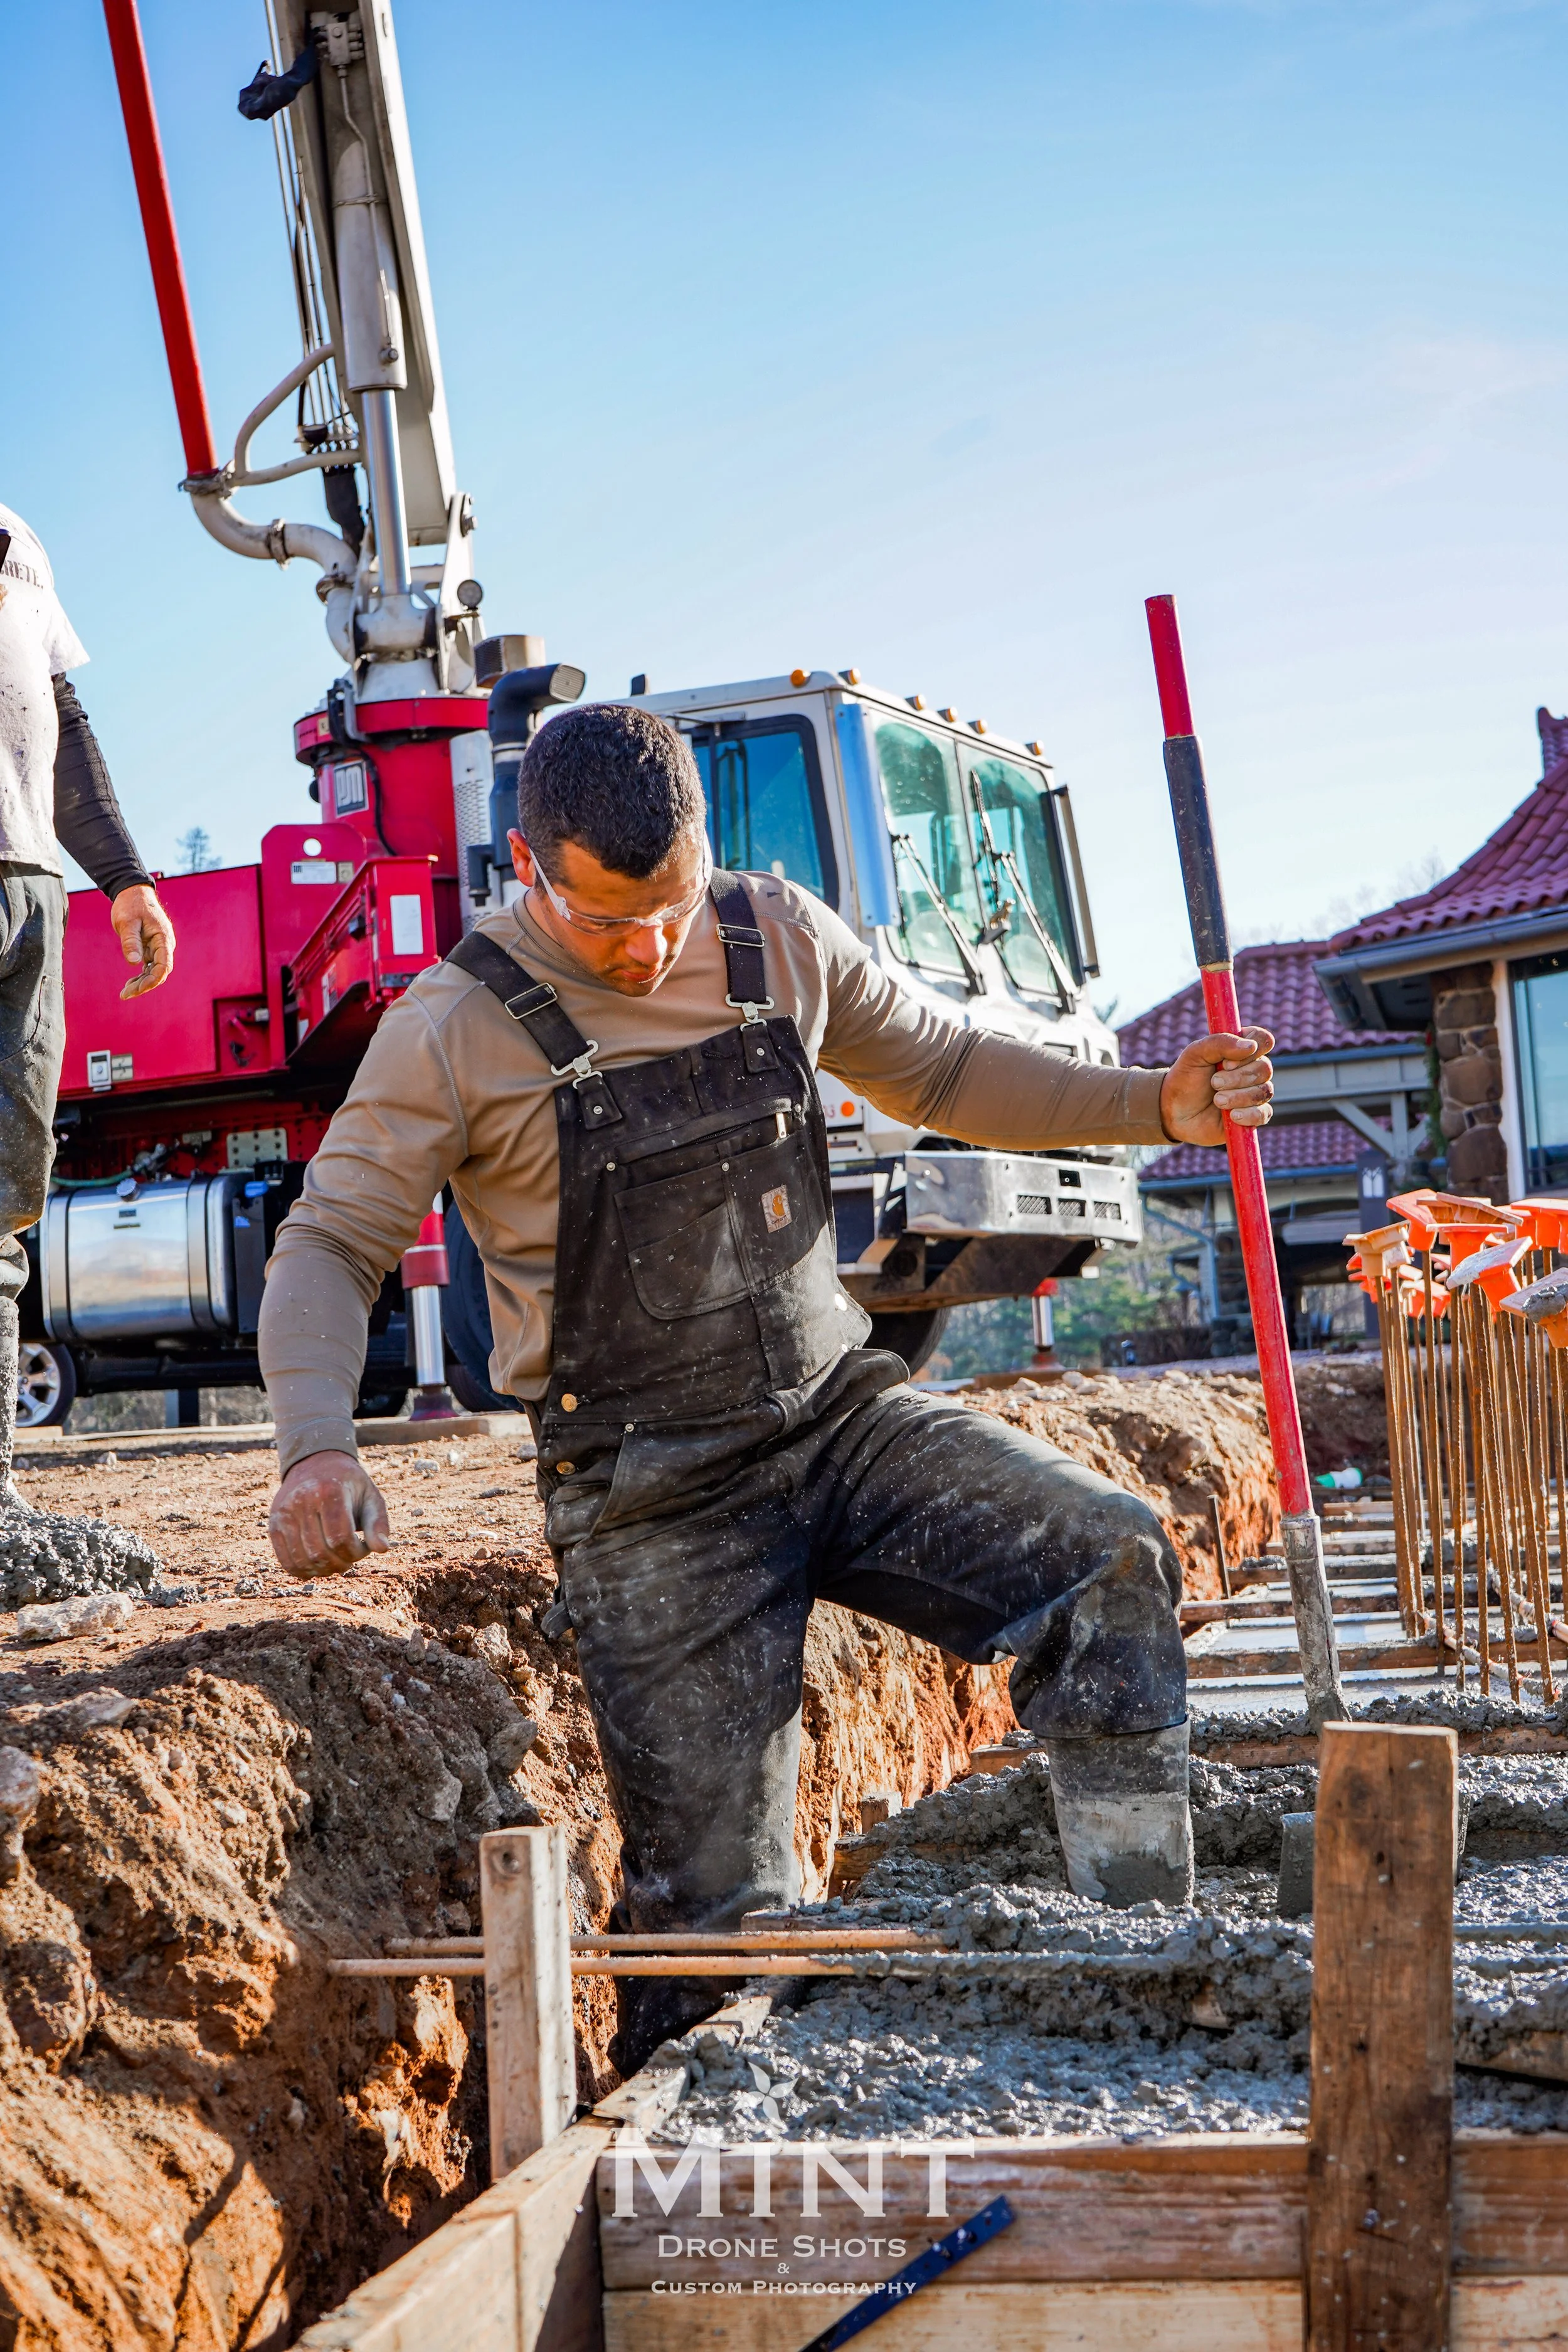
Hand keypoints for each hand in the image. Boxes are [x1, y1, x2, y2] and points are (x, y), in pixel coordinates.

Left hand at [111, 883, 175, 998]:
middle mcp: (164, 945)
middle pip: (160, 972)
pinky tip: (129, 983)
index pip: (164, 966)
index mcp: (163, 938)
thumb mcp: (127, 922)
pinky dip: (140, 975)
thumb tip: (133, 963)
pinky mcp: (151, 947)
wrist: (132, 892)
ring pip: (154, 971)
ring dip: (141, 983)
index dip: (152, 980)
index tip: (136, 989)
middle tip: (125, 994)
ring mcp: (158, 947)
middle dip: (145, 985)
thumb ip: (131, 942)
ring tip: (124, 992)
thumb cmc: (130, 905)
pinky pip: (149, 966)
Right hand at [268, 1451, 390, 1579]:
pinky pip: (286, 1561)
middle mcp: (301, 1501)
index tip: (364, 1548)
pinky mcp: (274, 1525)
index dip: (356, 1553)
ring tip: (337, 1563)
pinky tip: (319, 1567)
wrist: (315, 1464)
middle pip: (320, 1552)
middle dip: (341, 1563)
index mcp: (328, 1491)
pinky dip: (304, 1571)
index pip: (340, 1538)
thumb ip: (378, 1522)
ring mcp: (284, 1514)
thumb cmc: (349, 1485)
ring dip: (324, 1571)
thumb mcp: (370, 1496)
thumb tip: (383, 1549)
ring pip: (303, 1561)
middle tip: (351, 1558)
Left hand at [1159, 1027, 1274, 1146]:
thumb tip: (1251, 1046)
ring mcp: (1254, 1093)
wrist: (1174, 1112)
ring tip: (1217, 1100)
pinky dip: (1248, 1114)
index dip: (1251, 1050)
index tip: (1227, 1062)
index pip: (1262, 1040)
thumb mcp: (1194, 1054)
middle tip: (1214, 1082)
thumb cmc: (1186, 1079)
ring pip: (1264, 1092)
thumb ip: (1219, 1043)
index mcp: (1241, 1049)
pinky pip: (1263, 1114)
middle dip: (1237, 1077)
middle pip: (1264, 1069)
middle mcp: (1252, 1070)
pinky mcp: (1253, 1116)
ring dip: (1238, 1096)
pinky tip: (1232, 1116)